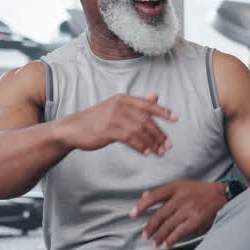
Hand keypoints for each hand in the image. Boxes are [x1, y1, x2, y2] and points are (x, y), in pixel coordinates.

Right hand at [56, 92, 176, 155]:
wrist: (73, 129)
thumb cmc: (97, 119)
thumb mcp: (117, 108)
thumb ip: (137, 104)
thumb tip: (156, 96)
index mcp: (123, 99)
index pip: (147, 104)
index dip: (163, 111)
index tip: (175, 119)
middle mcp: (120, 106)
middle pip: (146, 120)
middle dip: (159, 134)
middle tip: (168, 145)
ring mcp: (114, 118)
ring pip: (140, 131)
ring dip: (152, 143)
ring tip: (160, 152)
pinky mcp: (108, 130)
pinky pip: (130, 139)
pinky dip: (140, 146)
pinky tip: (146, 153)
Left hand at [129, 180, 227, 249]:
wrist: (222, 195)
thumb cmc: (200, 191)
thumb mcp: (181, 186)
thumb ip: (163, 192)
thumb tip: (144, 196)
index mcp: (176, 187)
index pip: (154, 196)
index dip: (142, 205)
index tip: (132, 214)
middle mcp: (181, 197)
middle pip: (160, 214)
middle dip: (150, 227)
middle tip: (145, 235)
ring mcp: (189, 209)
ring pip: (168, 225)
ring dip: (159, 236)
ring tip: (154, 243)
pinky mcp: (196, 220)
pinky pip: (180, 232)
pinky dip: (171, 240)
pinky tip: (165, 245)